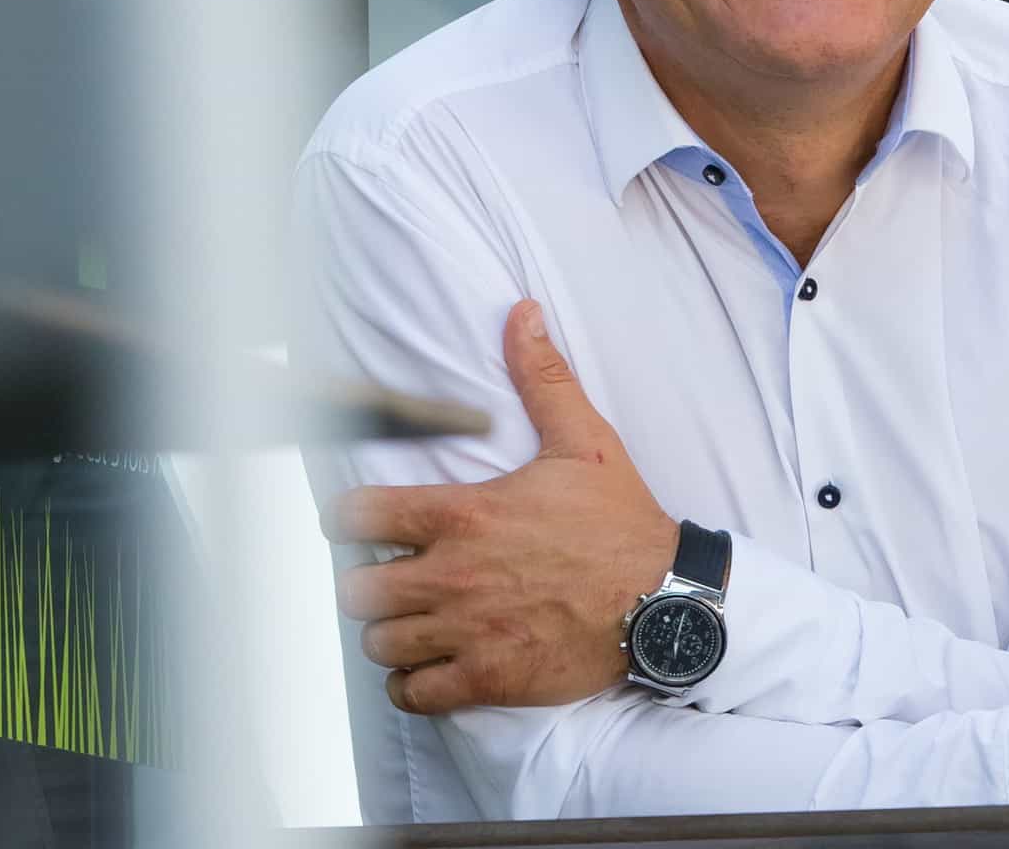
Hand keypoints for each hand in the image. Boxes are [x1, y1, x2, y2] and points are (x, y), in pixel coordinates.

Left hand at [324, 300, 678, 715]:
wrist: (664, 600)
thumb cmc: (619, 520)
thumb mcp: (581, 438)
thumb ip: (541, 376)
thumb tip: (522, 313)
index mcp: (464, 514)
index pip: (358, 516)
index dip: (345, 518)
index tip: (355, 521)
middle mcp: (453, 576)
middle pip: (356, 589)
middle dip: (365, 579)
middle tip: (389, 572)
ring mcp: (467, 633)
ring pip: (379, 642)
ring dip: (388, 629)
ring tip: (409, 617)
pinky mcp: (488, 679)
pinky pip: (414, 694)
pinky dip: (410, 683)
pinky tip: (427, 663)